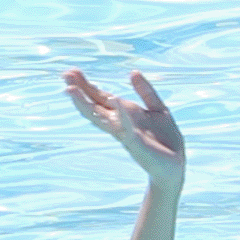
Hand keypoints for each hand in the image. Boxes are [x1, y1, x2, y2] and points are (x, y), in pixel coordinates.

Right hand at [63, 65, 185, 178]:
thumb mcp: (158, 108)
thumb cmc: (165, 140)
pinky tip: (116, 102)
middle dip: (79, 92)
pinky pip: (128, 128)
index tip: (70, 72)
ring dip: (86, 104)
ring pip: (101, 118)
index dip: (85, 85)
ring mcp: (126, 134)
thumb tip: (132, 72)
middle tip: (65, 76)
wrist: (175, 167)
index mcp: (123, 114)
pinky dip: (122, 115)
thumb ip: (145, 91)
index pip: (100, 97)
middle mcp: (119, 124)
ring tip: (72, 90)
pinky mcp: (138, 144)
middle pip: (94, 106)